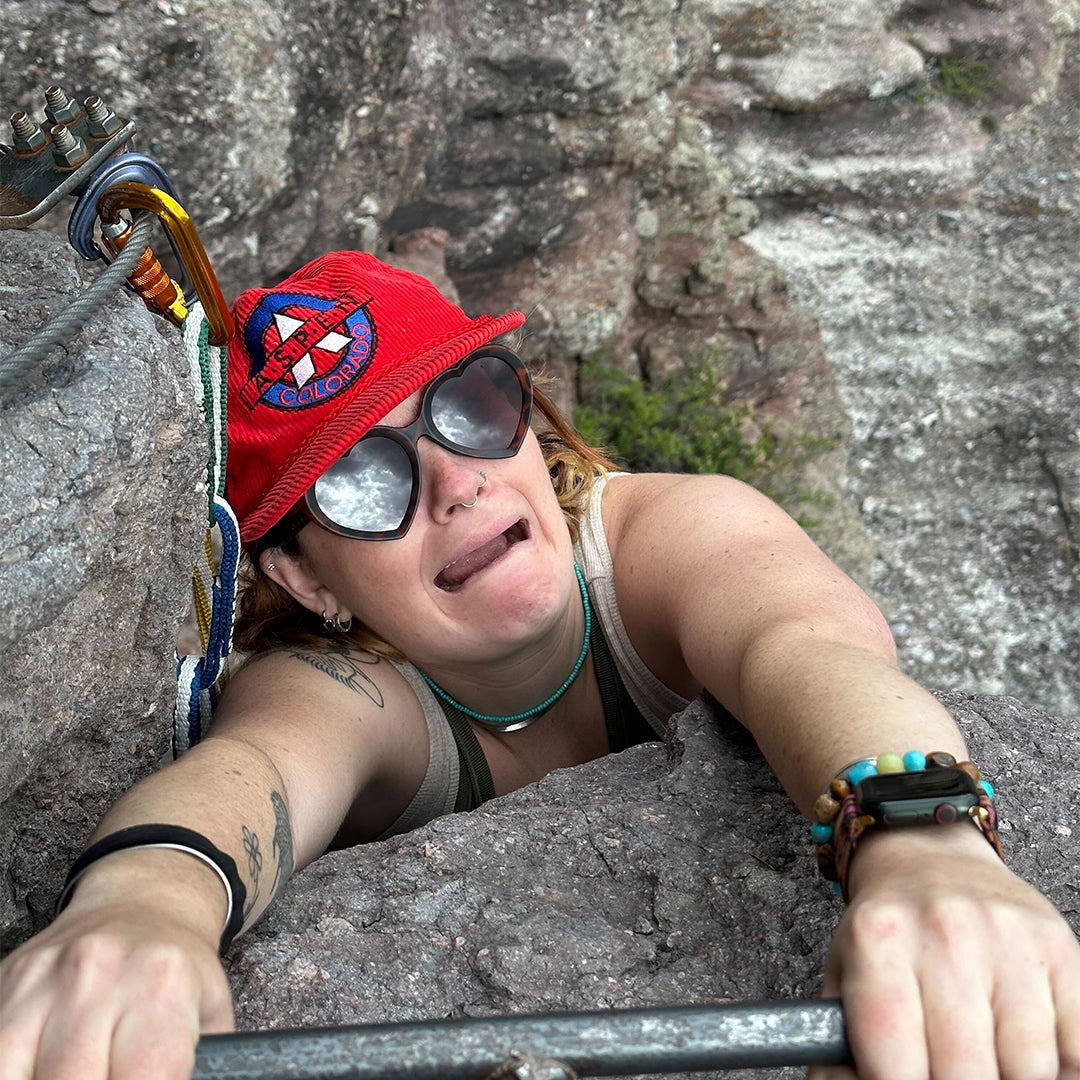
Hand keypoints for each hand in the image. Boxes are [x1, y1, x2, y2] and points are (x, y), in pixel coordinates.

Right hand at [0, 894, 232, 1079]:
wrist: (143, 902)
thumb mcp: (210, 1012)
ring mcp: (45, 980)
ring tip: (78, 1073)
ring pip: (19, 1075)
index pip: (146, 1077)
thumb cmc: (175, 970)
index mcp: (162, 987)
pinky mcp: (8, 983)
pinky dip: (16, 1071)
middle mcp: (99, 978)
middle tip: (113, 1077)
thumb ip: (204, 1062)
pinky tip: (42, 1068)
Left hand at [808, 826, 1079, 1079]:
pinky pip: (1075, 1049)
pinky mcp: (1060, 947)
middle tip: (941, 1069)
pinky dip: (1056, 1064)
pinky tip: (1016, 1040)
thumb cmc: (887, 930)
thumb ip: (839, 1043)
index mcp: (877, 939)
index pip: (894, 1062)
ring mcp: (1007, 937)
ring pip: (1029, 1070)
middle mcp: (944, 931)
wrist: (929, 859)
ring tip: (978, 1052)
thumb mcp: (843, 974)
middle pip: (965, 1074)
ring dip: (1006, 1077)